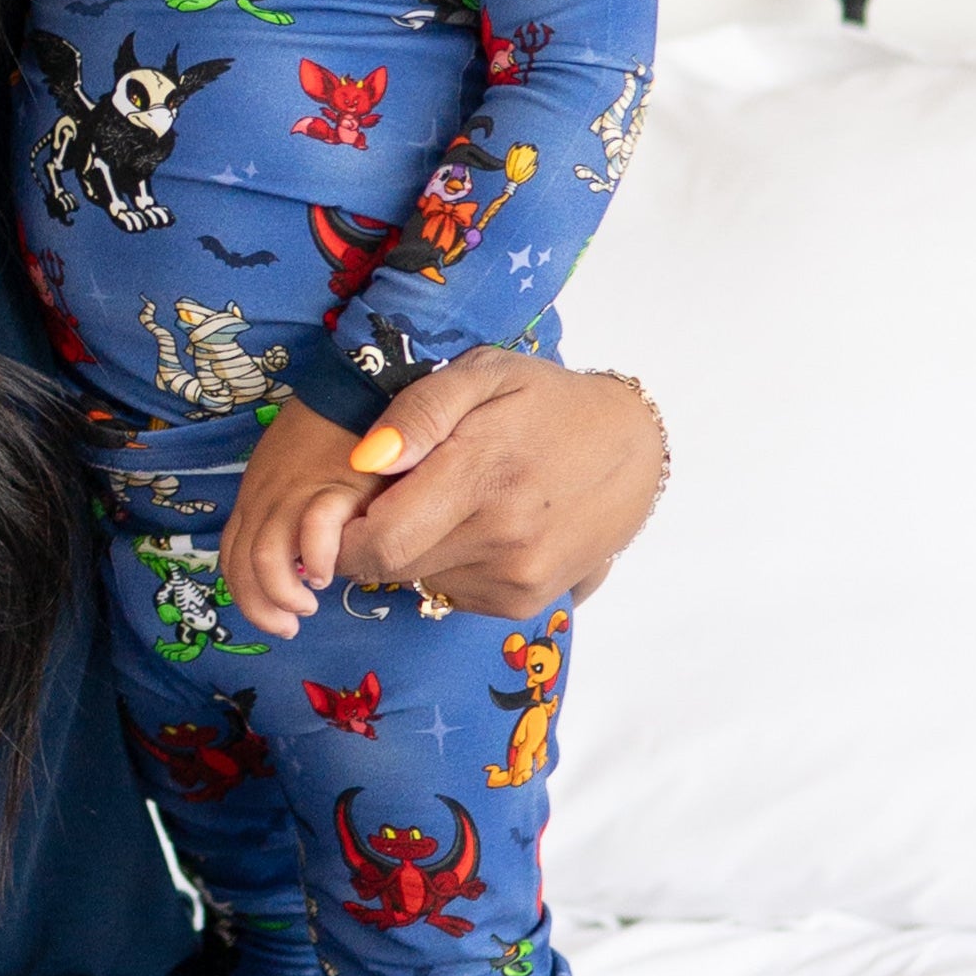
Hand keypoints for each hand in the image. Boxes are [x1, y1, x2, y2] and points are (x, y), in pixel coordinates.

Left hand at [214, 401, 373, 638]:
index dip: (247, 597)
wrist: (358, 390)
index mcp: (253, 499)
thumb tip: (299, 564)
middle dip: (261, 608)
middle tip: (289, 625)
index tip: (272, 618)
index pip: (232, 560)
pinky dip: (320, 561)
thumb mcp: (292, 477)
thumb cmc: (330, 438)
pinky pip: (314, 533)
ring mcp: (294, 493)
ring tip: (309, 603)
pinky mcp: (334, 487)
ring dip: (284, 593)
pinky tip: (333, 573)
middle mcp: (264, 499)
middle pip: (242, 566)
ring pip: (266, 558)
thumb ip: (287, 517)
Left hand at [333, 353, 666, 615]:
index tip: (346, 507)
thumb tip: (365, 460)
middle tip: (394, 498)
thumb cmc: (546, 403)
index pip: (377, 542)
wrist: (634, 450)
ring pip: (418, 580)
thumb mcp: (484, 375)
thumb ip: (418, 412)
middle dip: (371, 539)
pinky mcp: (525, 600)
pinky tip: (474, 529)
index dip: (341, 535)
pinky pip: (452, 594)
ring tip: (447, 506)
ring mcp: (517, 576)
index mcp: (482, 474)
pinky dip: (446, 566)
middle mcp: (501, 536)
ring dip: (413, 551)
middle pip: (390, 567)